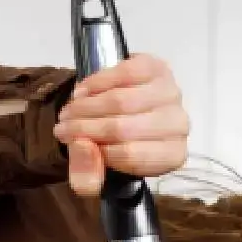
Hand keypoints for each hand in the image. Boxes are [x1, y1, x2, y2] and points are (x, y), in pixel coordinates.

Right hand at [53, 52, 190, 193]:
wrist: (123, 106)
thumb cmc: (115, 140)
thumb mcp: (99, 165)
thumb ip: (88, 174)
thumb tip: (83, 160)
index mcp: (171, 155)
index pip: (130, 155)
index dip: (94, 150)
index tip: (70, 144)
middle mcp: (179, 125)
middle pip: (123, 128)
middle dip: (83, 127)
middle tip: (62, 128)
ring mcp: (171, 94)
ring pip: (121, 100)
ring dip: (86, 106)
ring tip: (69, 112)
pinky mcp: (158, 67)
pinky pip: (123, 73)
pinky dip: (96, 83)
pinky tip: (83, 92)